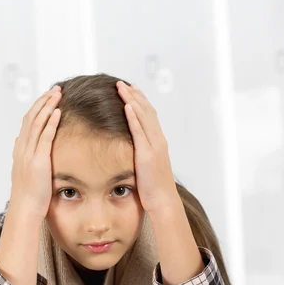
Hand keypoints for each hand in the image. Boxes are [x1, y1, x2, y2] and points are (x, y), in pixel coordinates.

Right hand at [9, 86, 61, 218]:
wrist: (25, 209)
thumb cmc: (29, 196)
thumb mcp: (26, 173)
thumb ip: (27, 158)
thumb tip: (25, 146)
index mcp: (20, 150)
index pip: (27, 122)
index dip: (37, 108)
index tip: (47, 98)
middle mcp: (22, 148)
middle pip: (31, 117)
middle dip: (43, 101)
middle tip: (55, 89)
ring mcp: (29, 154)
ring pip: (37, 122)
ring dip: (48, 106)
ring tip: (58, 94)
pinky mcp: (38, 161)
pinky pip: (45, 137)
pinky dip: (51, 122)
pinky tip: (58, 112)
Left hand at [116, 80, 177, 213]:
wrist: (163, 201)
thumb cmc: (154, 189)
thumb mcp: (147, 169)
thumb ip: (142, 156)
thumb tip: (133, 153)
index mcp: (158, 143)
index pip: (150, 116)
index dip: (140, 101)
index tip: (131, 90)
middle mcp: (158, 141)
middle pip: (147, 111)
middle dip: (135, 95)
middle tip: (123, 83)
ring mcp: (154, 146)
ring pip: (143, 117)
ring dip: (132, 100)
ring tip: (121, 88)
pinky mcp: (147, 154)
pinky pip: (139, 131)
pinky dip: (133, 117)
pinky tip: (126, 105)